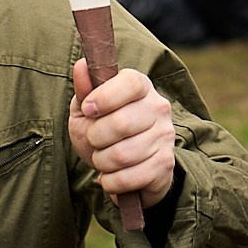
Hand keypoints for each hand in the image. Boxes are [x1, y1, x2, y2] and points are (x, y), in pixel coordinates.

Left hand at [70, 61, 177, 207]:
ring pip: (121, 155)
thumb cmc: (104, 132)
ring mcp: (165, 137)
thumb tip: (82, 65)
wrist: (126, 168)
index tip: (88, 109)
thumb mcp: (88, 109)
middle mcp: (159, 108)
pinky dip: (110, 182)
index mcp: (141, 87)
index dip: (104, 97)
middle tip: (94, 141)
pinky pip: (128, 178)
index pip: (130, 83)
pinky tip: (113, 175)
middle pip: (121, 124)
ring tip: (104, 159)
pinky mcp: (165, 166)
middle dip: (95, 138)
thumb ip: (85, 89)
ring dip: (101, 162)